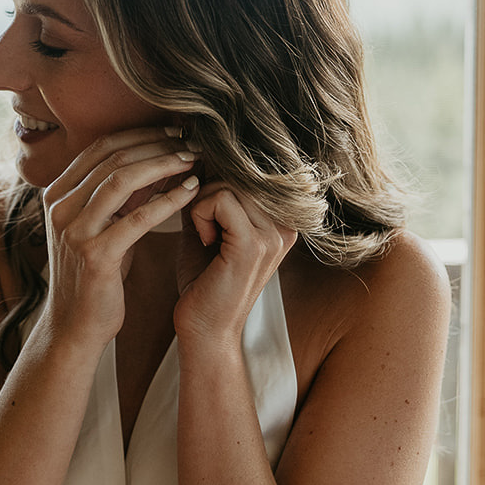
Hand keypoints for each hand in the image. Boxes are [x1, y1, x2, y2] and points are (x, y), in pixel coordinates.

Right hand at [41, 127, 199, 348]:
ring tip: (192, 159)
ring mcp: (74, 230)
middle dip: (155, 144)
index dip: (140, 134)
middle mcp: (60, 206)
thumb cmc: (94, 275)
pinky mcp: (94, 254)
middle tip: (190, 141)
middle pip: (112, 157)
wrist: (75, 326)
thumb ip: (118, 195)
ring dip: (163, 164)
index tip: (173, 131)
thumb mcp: (100, 226)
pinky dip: (168, 200)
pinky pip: (137, 218)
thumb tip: (155, 158)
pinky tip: (191, 191)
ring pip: (121, 179)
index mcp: (57, 193)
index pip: (100, 147)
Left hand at [174, 183, 295, 344]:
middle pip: (241, 174)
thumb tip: (199, 155)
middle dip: (209, 191)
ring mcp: (274, 236)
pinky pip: (221, 200)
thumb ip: (211, 194)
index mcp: (282, 221)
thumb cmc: (204, 281)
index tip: (206, 212)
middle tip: (203, 226)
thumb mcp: (209, 228)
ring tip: (204, 235)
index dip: (219, 182)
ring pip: (229, 184)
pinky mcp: (253, 245)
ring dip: (203, 204)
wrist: (204, 329)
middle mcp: (286, 226)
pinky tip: (203, 240)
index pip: (251, 172)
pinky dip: (200, 214)